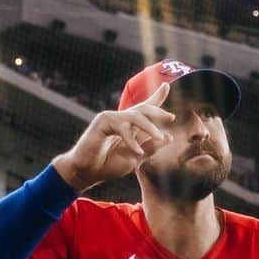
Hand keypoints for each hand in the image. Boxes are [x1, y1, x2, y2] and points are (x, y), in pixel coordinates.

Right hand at [52, 83, 174, 192]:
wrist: (87, 173)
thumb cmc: (108, 165)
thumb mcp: (135, 159)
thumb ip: (150, 148)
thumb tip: (169, 137)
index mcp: (130, 127)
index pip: (145, 110)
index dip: (156, 97)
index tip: (166, 85)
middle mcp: (122, 120)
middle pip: (144, 109)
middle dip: (158, 111)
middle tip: (171, 117)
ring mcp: (112, 118)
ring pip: (136, 116)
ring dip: (150, 127)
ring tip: (159, 137)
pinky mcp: (103, 121)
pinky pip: (122, 128)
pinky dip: (131, 140)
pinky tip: (137, 152)